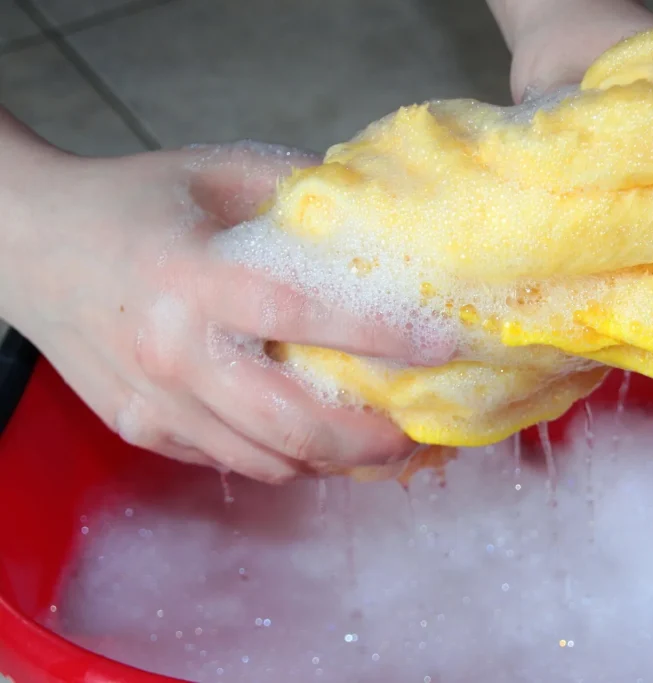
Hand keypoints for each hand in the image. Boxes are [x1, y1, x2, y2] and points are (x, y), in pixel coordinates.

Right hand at [0, 114, 440, 482]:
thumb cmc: (132, 203)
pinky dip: (286, 460)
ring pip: (266, 460)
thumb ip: (300, 193)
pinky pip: (231, 462)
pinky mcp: (143, 431)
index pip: (302, 315)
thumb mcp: (219, 172)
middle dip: (370, 441)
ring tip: (382, 445)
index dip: (380, 338)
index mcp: (193, 275)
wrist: (27, 246)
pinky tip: (317, 440)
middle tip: (419, 433)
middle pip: (291, 424)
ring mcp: (154, 403)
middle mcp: (172, 352)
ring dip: (335, 462)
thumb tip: (384, 223)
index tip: (441, 348)